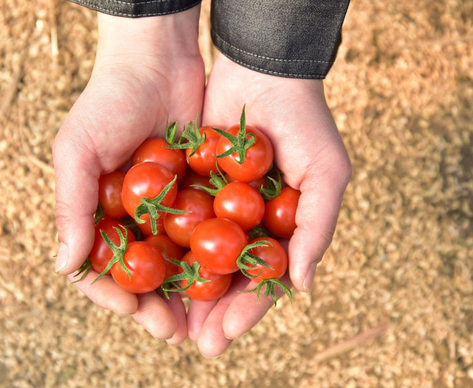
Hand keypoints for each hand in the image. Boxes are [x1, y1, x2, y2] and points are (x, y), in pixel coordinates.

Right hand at [52, 8, 204, 342]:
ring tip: (201, 321)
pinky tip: (225, 281)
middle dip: (154, 306)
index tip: (134, 310)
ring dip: (185, 295)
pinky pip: (204, 237)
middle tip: (174, 331)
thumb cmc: (109, 101)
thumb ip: (71, 207)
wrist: (158, 61)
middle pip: (140, 274)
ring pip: (174, 264)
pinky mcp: (197, 195)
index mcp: (95, 213)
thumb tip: (63, 266)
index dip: (113, 294)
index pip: (97, 267)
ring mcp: (164, 209)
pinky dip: (212, 261)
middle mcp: (129, 218)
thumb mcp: (78, 150)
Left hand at [188, 54, 351, 356]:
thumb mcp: (326, 173)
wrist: (262, 70)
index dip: (246, 310)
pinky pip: (172, 223)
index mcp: (280, 230)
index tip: (225, 336)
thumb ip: (316, 229)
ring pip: (196, 258)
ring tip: (163, 324)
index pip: (263, 281)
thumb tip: (302, 287)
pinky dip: (161, 249)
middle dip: (209, 312)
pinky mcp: (188, 186)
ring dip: (181, 292)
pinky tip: (146, 274)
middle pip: (225, 278)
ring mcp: (216, 207)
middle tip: (191, 344)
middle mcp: (247, 225)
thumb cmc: (304, 121)